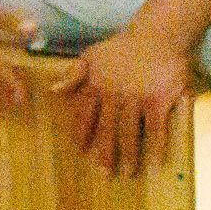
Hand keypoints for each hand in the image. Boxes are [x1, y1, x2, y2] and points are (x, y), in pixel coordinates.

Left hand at [53, 27, 194, 178]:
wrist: (157, 36)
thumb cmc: (122, 47)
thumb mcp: (91, 56)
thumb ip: (73, 75)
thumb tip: (53, 90)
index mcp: (95, 86)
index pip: (84, 115)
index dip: (82, 134)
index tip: (80, 152)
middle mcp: (113, 95)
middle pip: (106, 129)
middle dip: (104, 152)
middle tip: (102, 173)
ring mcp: (135, 98)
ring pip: (128, 132)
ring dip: (128, 155)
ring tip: (127, 173)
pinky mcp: (157, 100)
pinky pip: (155, 128)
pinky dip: (155, 146)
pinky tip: (156, 162)